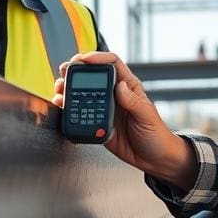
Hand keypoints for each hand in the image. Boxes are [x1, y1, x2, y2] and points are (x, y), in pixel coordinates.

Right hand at [54, 52, 197, 188]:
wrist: (154, 159)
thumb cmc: (157, 135)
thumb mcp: (147, 116)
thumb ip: (133, 102)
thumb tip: (120, 86)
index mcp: (129, 86)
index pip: (112, 64)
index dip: (97, 58)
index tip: (83, 59)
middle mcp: (114, 94)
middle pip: (92, 75)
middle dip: (76, 70)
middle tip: (64, 72)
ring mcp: (105, 108)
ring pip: (82, 92)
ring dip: (69, 88)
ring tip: (60, 89)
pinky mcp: (97, 123)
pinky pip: (80, 112)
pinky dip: (69, 107)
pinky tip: (62, 106)